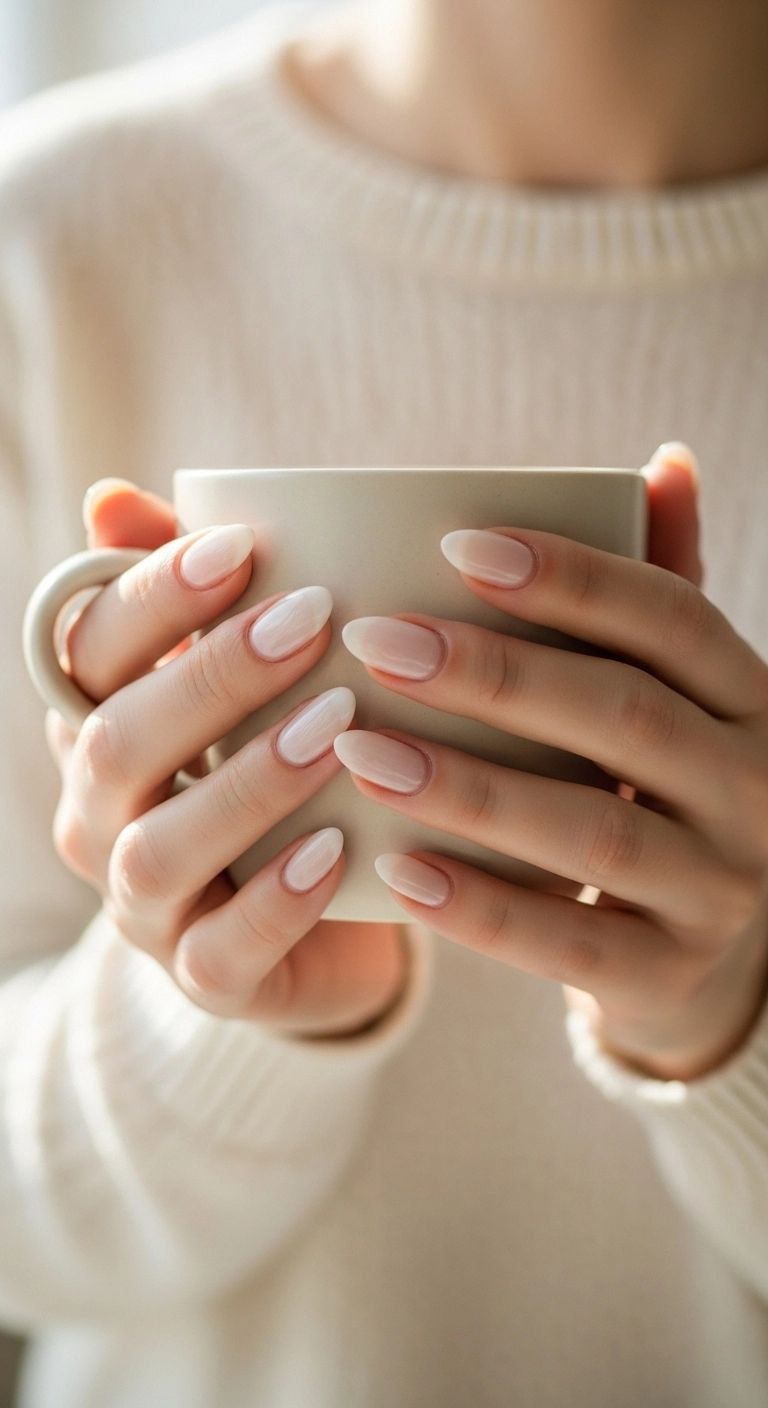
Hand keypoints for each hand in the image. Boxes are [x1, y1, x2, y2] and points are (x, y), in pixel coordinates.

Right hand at [46, 479, 405, 1036]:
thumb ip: (187, 594)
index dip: (153, 596)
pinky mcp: (206, 979)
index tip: (243, 545)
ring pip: (159, 850)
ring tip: (337, 725)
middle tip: (313, 619)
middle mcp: (100, 818)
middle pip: (116, 745)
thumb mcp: (240, 681)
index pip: (87, 653)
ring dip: (248, 782)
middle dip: (210, 676)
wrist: (315, 920)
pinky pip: (223, 952)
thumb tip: (111, 497)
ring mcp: (145, 908)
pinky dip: (277, 900)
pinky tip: (337, 847)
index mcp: (98, 727)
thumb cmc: (275, 768)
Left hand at [335, 445, 767, 1079]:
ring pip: (592, 829)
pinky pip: (567, 941)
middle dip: (495, 674)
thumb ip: (664, 593)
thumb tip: (662, 461)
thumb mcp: (683, 699)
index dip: (570, 577)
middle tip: (373, 640)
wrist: (714, 958)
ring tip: (359, 747)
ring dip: (469, 787)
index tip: (453, 545)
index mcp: (751, 699)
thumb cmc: (668, 793)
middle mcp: (755, 789)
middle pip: (624, 716)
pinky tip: (393, 867)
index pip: (670, 618)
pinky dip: (478, 907)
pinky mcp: (666, 975)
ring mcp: (720, 890)